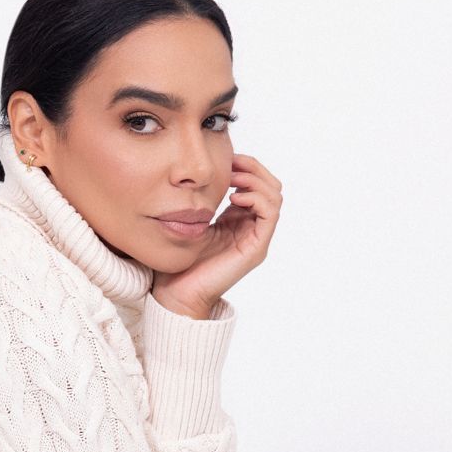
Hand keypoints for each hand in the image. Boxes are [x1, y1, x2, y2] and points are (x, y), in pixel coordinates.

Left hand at [149, 153, 281, 317]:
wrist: (177, 293)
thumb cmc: (179, 262)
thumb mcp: (190, 222)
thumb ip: (199, 200)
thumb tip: (198, 174)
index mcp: (237, 220)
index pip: (256, 183)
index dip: (246, 166)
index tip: (227, 158)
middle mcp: (250, 228)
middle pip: (270, 185)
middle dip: (253, 168)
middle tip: (233, 164)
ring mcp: (255, 238)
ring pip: (274, 196)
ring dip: (255, 180)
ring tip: (233, 180)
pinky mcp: (256, 248)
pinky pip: (270, 214)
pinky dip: (256, 198)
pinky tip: (234, 198)